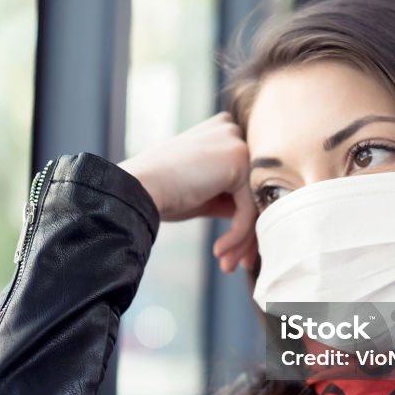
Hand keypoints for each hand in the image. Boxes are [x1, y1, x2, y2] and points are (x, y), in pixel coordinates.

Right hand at [118, 112, 257, 273]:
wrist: (135, 189)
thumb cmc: (162, 193)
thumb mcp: (204, 192)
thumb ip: (231, 196)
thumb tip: (259, 219)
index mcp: (223, 130)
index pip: (246, 180)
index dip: (245, 219)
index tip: (236, 251)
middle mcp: (233, 129)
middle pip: (254, 190)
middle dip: (248, 234)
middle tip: (239, 264)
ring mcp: (237, 142)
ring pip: (255, 201)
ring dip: (243, 240)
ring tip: (228, 265)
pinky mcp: (238, 160)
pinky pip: (249, 208)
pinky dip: (237, 235)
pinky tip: (219, 251)